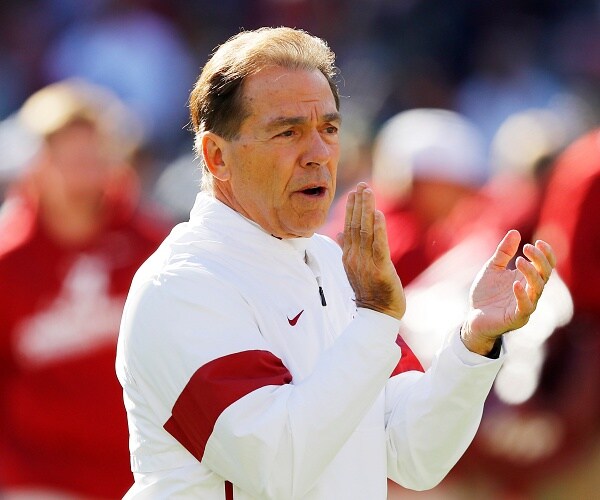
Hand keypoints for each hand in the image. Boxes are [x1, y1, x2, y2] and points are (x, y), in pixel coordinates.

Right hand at [337, 183, 405, 319]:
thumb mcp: (355, 268)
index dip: (352, 209)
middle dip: (359, 204)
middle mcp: (354, 257)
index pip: (348, 228)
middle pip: (354, 226)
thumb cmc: (369, 291)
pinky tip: (378, 213)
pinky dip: (378, 228)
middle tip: (362, 185)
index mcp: (348, 256)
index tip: (355, 192)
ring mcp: (366, 263)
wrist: (376, 314)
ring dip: (366, 210)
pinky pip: (378, 245)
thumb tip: (339, 232)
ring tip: (368, 192)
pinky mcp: (380, 269)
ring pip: (364, 231)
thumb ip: (347, 248)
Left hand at [462, 230, 555, 354]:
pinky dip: (522, 295)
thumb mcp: (493, 268)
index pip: (546, 266)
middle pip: (544, 275)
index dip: (546, 254)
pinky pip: (525, 306)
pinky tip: (515, 283)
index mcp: (527, 279)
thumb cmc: (486, 293)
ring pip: (537, 289)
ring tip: (519, 261)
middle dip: (539, 260)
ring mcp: (525, 305)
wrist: (474, 316)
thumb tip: (515, 232)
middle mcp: (530, 292)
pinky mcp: (517, 318)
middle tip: (527, 248)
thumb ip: (503, 252)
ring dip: (531, 273)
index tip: (538, 242)